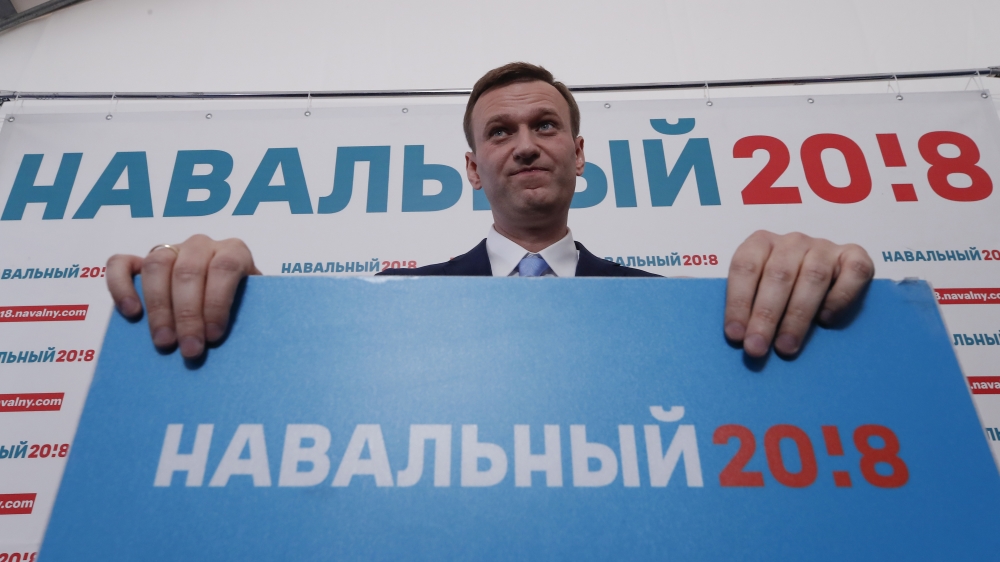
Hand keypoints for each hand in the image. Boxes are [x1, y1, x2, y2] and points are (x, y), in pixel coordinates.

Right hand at [106, 235, 259, 358]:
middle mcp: (201, 246)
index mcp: (233, 251)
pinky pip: (121, 264)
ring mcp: (170, 250)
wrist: (230, 298)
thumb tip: (238, 344)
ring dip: (159, 308)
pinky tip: (131, 313)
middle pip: (188, 272)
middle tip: (190, 350)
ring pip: (157, 266)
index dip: (217, 302)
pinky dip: (121, 287)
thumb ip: (248, 317)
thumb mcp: (253, 309)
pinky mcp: (140, 261)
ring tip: (164, 342)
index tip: (214, 336)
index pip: (224, 267)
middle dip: (188, 315)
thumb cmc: (242, 307)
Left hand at [724, 230, 873, 357]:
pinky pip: (853, 273)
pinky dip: (840, 297)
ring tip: (786, 346)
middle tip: (757, 347)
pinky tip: (826, 320)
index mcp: (761, 243)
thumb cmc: (781, 291)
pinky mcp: (854, 256)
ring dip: (797, 316)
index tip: (735, 335)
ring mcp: (824, 247)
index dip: (738, 302)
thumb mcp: (758, 291)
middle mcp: (793, 242)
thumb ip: (749, 307)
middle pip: (778, 275)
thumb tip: (740, 339)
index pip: (745, 267)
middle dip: (765, 316)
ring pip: (813, 277)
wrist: (823, 278)